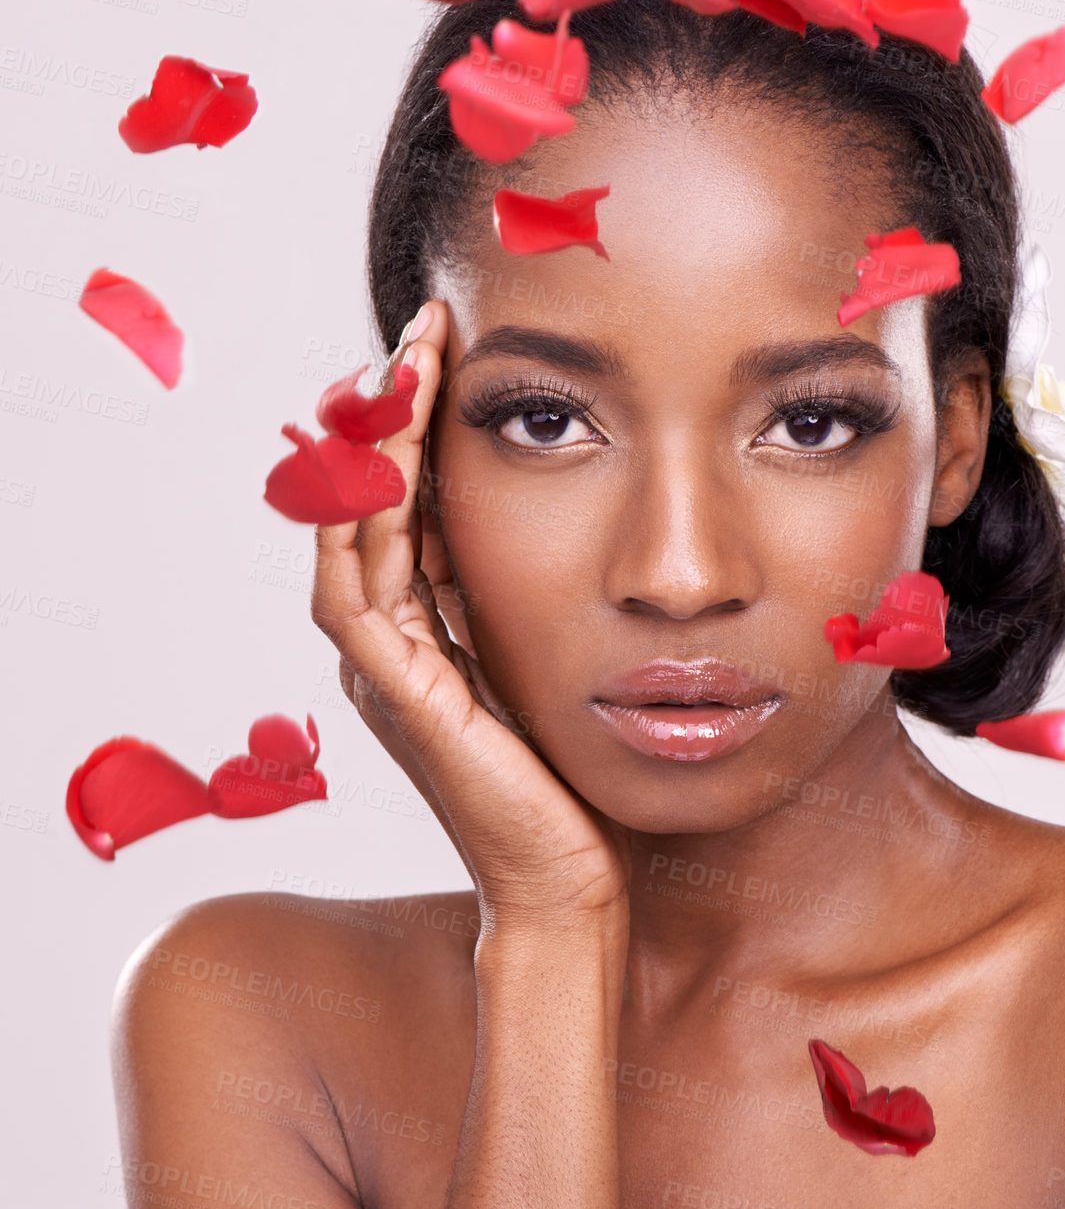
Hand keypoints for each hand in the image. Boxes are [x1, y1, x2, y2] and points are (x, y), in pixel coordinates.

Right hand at [311, 300, 631, 928]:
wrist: (566, 881)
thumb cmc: (571, 780)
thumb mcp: (546, 659)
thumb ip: (520, 600)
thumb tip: (544, 515)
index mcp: (422, 632)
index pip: (404, 503)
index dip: (415, 423)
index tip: (448, 344)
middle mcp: (386, 645)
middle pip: (364, 500)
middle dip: (387, 409)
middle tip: (423, 327)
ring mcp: (380, 673)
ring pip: (349, 532)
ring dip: (372, 443)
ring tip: (406, 362)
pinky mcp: (396, 700)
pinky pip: (356, 593)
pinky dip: (364, 522)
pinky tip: (394, 456)